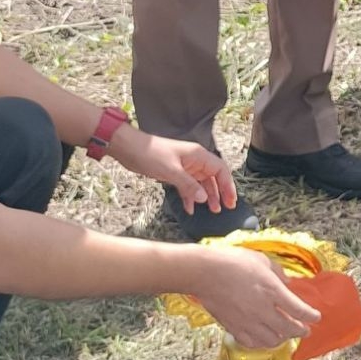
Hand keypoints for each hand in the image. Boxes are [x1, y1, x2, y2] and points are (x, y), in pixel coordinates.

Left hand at [110, 127, 237, 215]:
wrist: (129, 149)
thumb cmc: (151, 154)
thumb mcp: (171, 171)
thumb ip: (189, 185)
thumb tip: (204, 199)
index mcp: (198, 155)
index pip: (220, 170)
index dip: (228, 185)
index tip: (230, 201)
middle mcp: (195, 160)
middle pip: (213, 177)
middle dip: (220, 192)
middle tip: (224, 208)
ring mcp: (185, 167)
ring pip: (202, 183)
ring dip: (206, 196)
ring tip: (212, 211)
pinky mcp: (175, 173)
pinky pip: (188, 186)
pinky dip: (190, 197)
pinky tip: (190, 209)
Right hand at [190, 246, 321, 349]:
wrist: (205, 273)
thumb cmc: (233, 262)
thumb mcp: (262, 260)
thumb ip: (278, 273)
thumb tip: (287, 283)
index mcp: (272, 291)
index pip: (299, 310)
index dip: (311, 316)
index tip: (316, 317)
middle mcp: (263, 310)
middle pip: (289, 329)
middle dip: (301, 331)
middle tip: (305, 330)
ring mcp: (248, 322)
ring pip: (272, 340)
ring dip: (283, 339)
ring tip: (286, 335)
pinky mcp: (234, 328)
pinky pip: (253, 343)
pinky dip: (262, 343)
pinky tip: (265, 339)